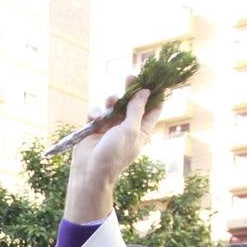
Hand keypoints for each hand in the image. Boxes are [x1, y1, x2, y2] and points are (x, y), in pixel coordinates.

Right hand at [65, 87, 161, 222]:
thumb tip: (145, 92)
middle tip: (130, 76)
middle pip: (132, 102)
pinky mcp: (95, 127)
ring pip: (113, 104)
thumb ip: (137, 109)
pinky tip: (95, 118)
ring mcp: (111, 126)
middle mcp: (127, 127)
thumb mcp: (131, 129)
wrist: (90, 171)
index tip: (156, 79)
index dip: (155, 94)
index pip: (153, 109)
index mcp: (142, 130)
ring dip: (111, 100)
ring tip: (110, 101)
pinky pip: (97, 112)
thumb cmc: (115, 154)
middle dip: (131, 89)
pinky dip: (96, 112)